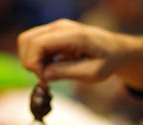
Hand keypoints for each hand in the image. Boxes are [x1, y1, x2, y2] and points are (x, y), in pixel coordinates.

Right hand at [18, 19, 142, 90]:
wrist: (116, 49)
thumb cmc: (107, 61)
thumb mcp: (92, 73)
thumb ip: (66, 72)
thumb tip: (43, 75)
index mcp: (73, 36)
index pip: (37, 44)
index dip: (34, 64)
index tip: (45, 79)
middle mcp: (61, 27)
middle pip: (26, 39)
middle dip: (29, 62)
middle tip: (45, 77)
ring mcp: (56, 28)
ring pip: (27, 40)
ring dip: (31, 59)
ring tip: (48, 72)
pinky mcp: (54, 33)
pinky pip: (34, 43)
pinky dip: (36, 57)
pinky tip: (51, 66)